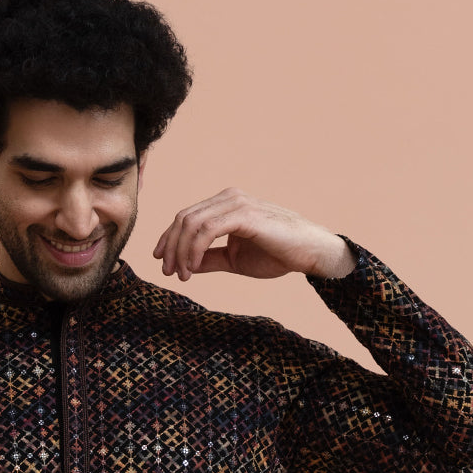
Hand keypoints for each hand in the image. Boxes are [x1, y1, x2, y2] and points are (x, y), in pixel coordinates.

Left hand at [152, 188, 355, 282]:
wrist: (309, 253)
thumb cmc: (277, 254)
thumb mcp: (234, 259)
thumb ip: (210, 259)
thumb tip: (186, 264)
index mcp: (225, 204)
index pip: (187, 217)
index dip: (169, 239)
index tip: (162, 263)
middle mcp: (229, 198)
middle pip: (184, 218)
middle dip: (171, 247)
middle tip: (168, 272)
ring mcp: (236, 203)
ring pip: (192, 223)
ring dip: (180, 251)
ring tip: (181, 274)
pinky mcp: (244, 214)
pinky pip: (207, 230)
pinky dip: (194, 250)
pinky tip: (192, 268)